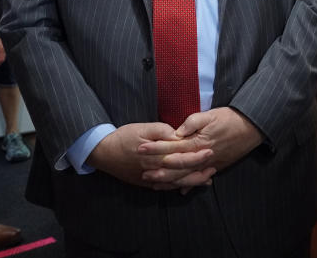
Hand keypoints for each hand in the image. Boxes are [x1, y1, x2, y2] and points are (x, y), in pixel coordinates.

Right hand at [87, 122, 215, 189]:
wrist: (103, 152)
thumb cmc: (123, 137)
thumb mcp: (143, 128)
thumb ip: (162, 131)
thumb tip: (178, 135)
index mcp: (157, 155)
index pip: (182, 157)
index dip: (197, 156)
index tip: (210, 152)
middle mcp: (155, 169)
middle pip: (182, 173)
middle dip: (199, 171)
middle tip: (214, 167)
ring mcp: (150, 178)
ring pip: (175, 183)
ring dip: (192, 181)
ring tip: (207, 179)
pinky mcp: (145, 182)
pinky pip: (164, 188)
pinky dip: (177, 187)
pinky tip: (186, 186)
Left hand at [138, 107, 262, 189]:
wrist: (252, 127)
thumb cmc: (230, 118)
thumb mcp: (210, 114)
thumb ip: (192, 122)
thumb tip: (177, 131)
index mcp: (198, 142)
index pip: (172, 147)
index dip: (155, 148)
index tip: (140, 147)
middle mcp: (202, 156)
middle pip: (176, 167)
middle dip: (158, 169)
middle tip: (142, 172)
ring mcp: (209, 163)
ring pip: (186, 176)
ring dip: (170, 180)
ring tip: (155, 183)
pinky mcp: (217, 166)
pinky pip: (200, 178)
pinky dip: (190, 185)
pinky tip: (181, 190)